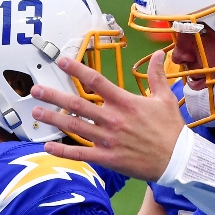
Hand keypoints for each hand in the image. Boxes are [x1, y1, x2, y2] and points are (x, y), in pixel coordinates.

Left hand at [29, 51, 185, 181]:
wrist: (178, 160)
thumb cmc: (171, 130)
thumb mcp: (166, 99)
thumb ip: (157, 75)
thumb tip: (157, 54)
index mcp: (125, 102)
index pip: (96, 81)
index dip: (76, 69)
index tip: (61, 61)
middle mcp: (113, 119)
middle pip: (78, 104)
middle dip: (54, 96)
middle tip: (35, 90)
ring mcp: (108, 139)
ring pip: (75, 127)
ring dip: (53, 119)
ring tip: (35, 113)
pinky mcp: (108, 158)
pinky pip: (82, 154)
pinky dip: (64, 151)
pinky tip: (48, 146)